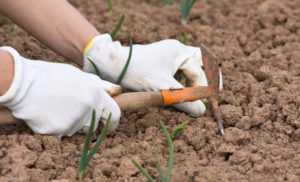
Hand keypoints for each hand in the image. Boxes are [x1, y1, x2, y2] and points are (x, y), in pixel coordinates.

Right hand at [0, 46, 120, 137]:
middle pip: (93, 125)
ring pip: (77, 130)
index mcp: (96, 94)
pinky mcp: (58, 131)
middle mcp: (89, 109)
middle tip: (69, 110)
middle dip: (85, 121)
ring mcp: (74, 121)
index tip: (111, 128)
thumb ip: (99, 86)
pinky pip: (61, 134)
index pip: (115, 114)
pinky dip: (55, 127)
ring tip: (55, 107)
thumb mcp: (79, 75)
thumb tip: (117, 90)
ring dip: (70, 123)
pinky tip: (46, 113)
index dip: (113, 123)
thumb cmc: (52, 76)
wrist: (23, 82)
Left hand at [83, 34, 220, 116]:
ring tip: (202, 94)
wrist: (112, 67)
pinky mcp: (160, 64)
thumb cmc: (137, 73)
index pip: (199, 72)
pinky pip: (178, 72)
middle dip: (208, 78)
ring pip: (190, 67)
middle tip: (215, 93)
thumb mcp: (163, 88)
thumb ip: (184, 100)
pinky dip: (184, 82)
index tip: (207, 105)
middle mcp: (175, 51)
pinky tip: (184, 92)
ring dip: (196, 80)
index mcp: (179, 51)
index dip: (204, 90)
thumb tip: (202, 112)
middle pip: (200, 62)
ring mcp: (167, 56)